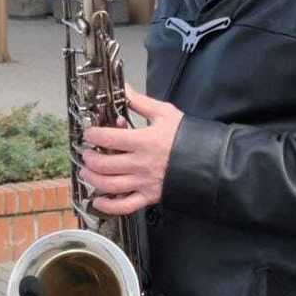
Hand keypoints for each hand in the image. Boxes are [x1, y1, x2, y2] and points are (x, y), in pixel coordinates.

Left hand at [80, 84, 182, 214]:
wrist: (209, 160)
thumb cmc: (187, 136)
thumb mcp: (165, 113)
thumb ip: (140, 102)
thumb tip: (124, 89)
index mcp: (144, 141)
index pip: (109, 138)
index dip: (93, 135)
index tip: (90, 134)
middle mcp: (141, 163)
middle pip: (104, 164)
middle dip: (89, 159)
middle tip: (86, 153)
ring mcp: (144, 182)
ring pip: (110, 185)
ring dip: (92, 179)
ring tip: (86, 172)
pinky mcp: (149, 196)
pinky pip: (125, 206)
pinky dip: (108, 206)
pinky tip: (98, 200)